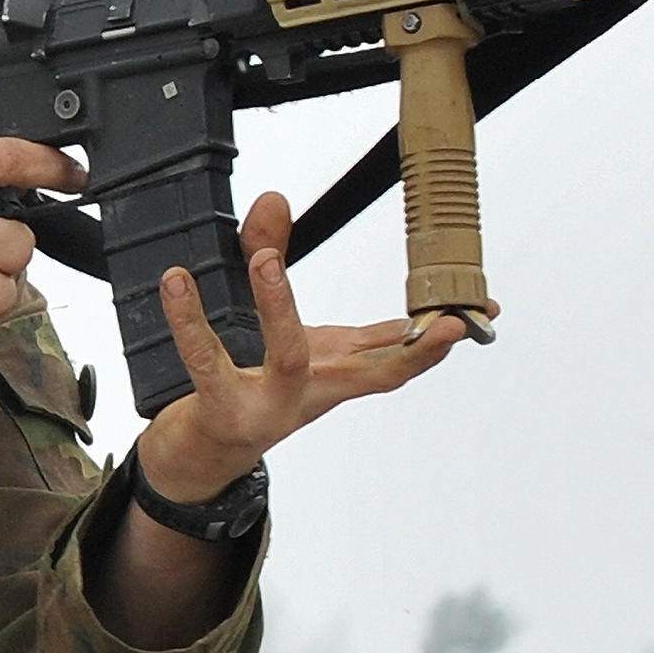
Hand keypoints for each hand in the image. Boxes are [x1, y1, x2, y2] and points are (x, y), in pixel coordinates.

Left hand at [135, 189, 463, 502]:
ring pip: (287, 357)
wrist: (200, 454)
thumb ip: (273, 252)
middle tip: (446, 322)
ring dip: (278, 306)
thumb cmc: (251, 386)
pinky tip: (177, 284)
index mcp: (336, 373)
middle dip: (415, 349)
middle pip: (374, 374)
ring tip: (264, 260)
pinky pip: (205, 362)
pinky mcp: (222, 411)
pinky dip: (188, 321)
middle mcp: (313, 392)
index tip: (477, 317)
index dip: (438, 339)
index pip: (397, 357)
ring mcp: (271, 406)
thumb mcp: (277, 324)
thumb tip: (273, 198)